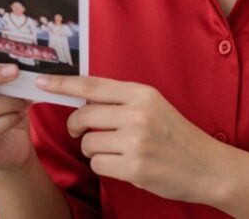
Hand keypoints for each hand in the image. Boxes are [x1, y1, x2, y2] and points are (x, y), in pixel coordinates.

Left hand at [36, 75, 230, 203]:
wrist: (206, 165)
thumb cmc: (176, 136)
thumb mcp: (154, 106)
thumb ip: (122, 101)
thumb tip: (83, 100)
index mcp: (142, 94)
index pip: (93, 85)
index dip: (63, 84)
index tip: (42, 83)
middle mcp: (138, 113)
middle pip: (83, 116)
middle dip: (76, 127)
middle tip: (82, 132)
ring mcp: (135, 141)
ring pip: (87, 143)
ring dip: (94, 150)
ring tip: (117, 151)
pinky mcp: (134, 166)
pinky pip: (97, 164)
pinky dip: (104, 166)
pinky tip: (123, 165)